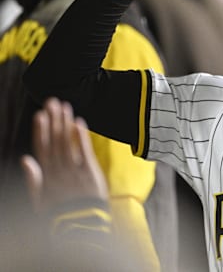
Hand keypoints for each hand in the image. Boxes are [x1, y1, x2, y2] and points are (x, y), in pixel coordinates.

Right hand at [20, 98, 107, 212]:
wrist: (80, 227)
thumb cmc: (60, 214)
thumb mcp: (39, 200)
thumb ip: (33, 179)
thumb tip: (25, 159)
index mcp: (46, 176)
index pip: (42, 148)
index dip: (41, 131)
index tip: (40, 115)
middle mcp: (59, 170)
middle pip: (55, 141)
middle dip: (53, 121)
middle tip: (52, 102)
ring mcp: (75, 170)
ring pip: (68, 143)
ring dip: (66, 124)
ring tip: (65, 107)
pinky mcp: (90, 172)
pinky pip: (85, 151)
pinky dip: (82, 136)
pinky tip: (79, 122)